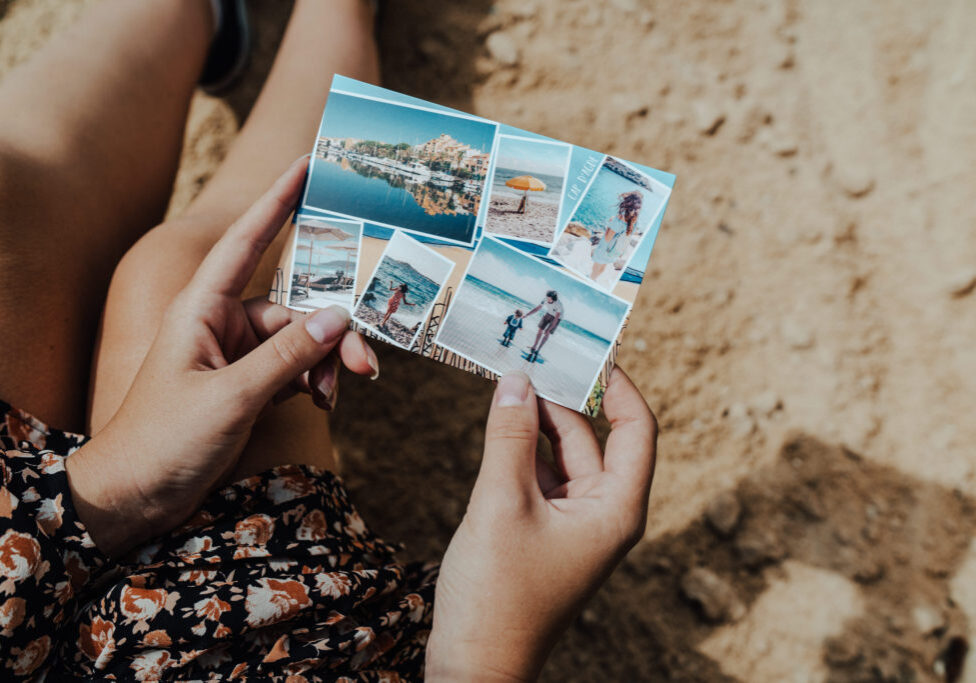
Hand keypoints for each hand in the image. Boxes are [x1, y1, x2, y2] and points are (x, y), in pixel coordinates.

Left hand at [66, 157, 377, 556]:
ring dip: (325, 365)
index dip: (276, 202)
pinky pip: (295, 369)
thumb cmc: (164, 441)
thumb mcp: (231, 398)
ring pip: (301, 342)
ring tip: (336, 396)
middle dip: (333, 334)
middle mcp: (222, 324)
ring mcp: (236, 356)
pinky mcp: (247, 385)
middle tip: (367, 367)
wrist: (134, 498)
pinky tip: (322, 402)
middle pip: (295, 309)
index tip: (307, 165)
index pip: (245, 242)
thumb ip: (287, 356)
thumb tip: (338, 317)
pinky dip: (313, 382)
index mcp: (203, 310)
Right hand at [426, 368, 656, 680]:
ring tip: (511, 377)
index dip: (620, 386)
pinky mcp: (544, 530)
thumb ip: (510, 437)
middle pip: (594, 437)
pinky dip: (523, 447)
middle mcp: (603, 513)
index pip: (636, 430)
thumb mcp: (501, 503)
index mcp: (616, 509)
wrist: (476, 666)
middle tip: (533, 352)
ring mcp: (574, 523)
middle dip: (564, 396)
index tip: (594, 350)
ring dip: (538, 420)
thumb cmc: (497, 595)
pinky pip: (541, 475)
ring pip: (563, 454)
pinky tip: (500, 420)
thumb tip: (517, 380)